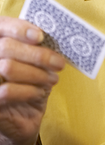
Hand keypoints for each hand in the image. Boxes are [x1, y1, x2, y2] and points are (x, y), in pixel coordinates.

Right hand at [0, 16, 64, 144]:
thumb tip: (55, 34)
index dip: (19, 28)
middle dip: (37, 54)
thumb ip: (39, 47)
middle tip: (59, 63)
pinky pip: (7, 91)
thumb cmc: (31, 83)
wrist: (23, 119)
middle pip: (6, 46)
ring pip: (8, 67)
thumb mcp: (36, 63)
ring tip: (52, 79)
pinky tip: (40, 93)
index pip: (2, 25)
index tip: (40, 36)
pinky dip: (29, 90)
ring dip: (36, 73)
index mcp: (0, 41)